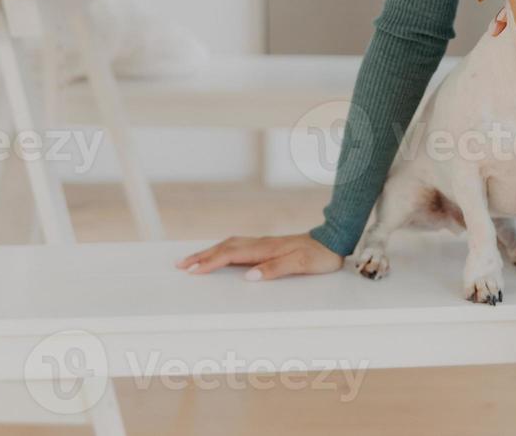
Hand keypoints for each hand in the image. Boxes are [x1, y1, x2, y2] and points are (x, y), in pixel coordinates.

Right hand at [175, 233, 343, 280]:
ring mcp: (263, 244)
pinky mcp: (267, 246)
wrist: (334, 240)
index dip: (210, 262)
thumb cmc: (320, 255)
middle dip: (201, 256)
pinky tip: (219, 255)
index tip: (192, 270)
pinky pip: (237, 247)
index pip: (230, 255)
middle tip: (180, 265)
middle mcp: (260, 243)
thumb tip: (248, 276)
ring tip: (192, 260)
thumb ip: (275, 269)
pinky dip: (222, 250)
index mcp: (265, 248)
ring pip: (229, 245)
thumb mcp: (301, 265)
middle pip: (224, 247)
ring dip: (209, 252)